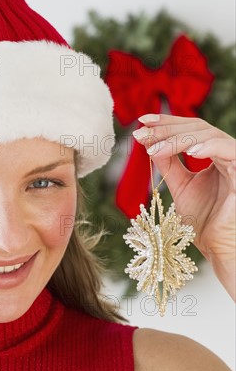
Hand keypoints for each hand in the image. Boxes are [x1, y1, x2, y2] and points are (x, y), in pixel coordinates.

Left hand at [133, 113, 235, 299]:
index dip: (167, 122)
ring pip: (209, 135)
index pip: (191, 128)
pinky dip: (208, 147)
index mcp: (214, 155)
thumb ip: (168, 164)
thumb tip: (149, 142)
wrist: (218, 248)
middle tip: (142, 133)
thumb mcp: (180, 186)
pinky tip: (189, 151)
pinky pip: (228, 151)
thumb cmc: (203, 221)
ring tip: (154, 148)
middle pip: (198, 127)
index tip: (142, 122)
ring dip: (178, 138)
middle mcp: (226, 154)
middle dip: (167, 128)